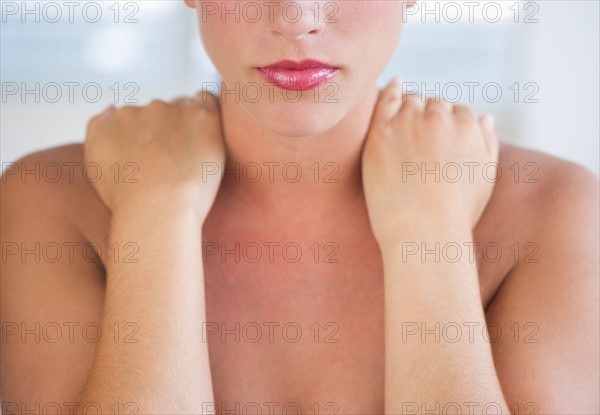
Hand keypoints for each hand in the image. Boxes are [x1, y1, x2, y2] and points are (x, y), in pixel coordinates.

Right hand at [84, 92, 224, 220]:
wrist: (155, 208)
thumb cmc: (126, 199)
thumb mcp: (95, 163)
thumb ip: (98, 128)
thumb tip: (111, 107)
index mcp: (122, 118)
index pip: (143, 115)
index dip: (153, 134)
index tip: (161, 155)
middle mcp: (146, 108)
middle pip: (166, 110)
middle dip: (172, 129)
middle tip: (179, 160)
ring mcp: (175, 111)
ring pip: (188, 107)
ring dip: (191, 124)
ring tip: (194, 156)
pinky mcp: (201, 117)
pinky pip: (208, 100)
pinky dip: (210, 110)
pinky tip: (209, 131)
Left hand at [361, 78, 499, 248]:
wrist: (424, 233)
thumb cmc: (455, 215)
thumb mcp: (484, 179)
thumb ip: (487, 144)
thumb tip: (486, 117)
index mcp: (468, 127)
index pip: (458, 112)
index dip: (448, 125)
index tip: (439, 140)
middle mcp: (440, 118)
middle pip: (434, 104)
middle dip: (430, 116)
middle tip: (419, 139)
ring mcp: (409, 122)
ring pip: (411, 100)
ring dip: (410, 107)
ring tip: (405, 128)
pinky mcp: (382, 131)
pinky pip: (386, 99)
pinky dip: (391, 89)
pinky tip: (394, 85)